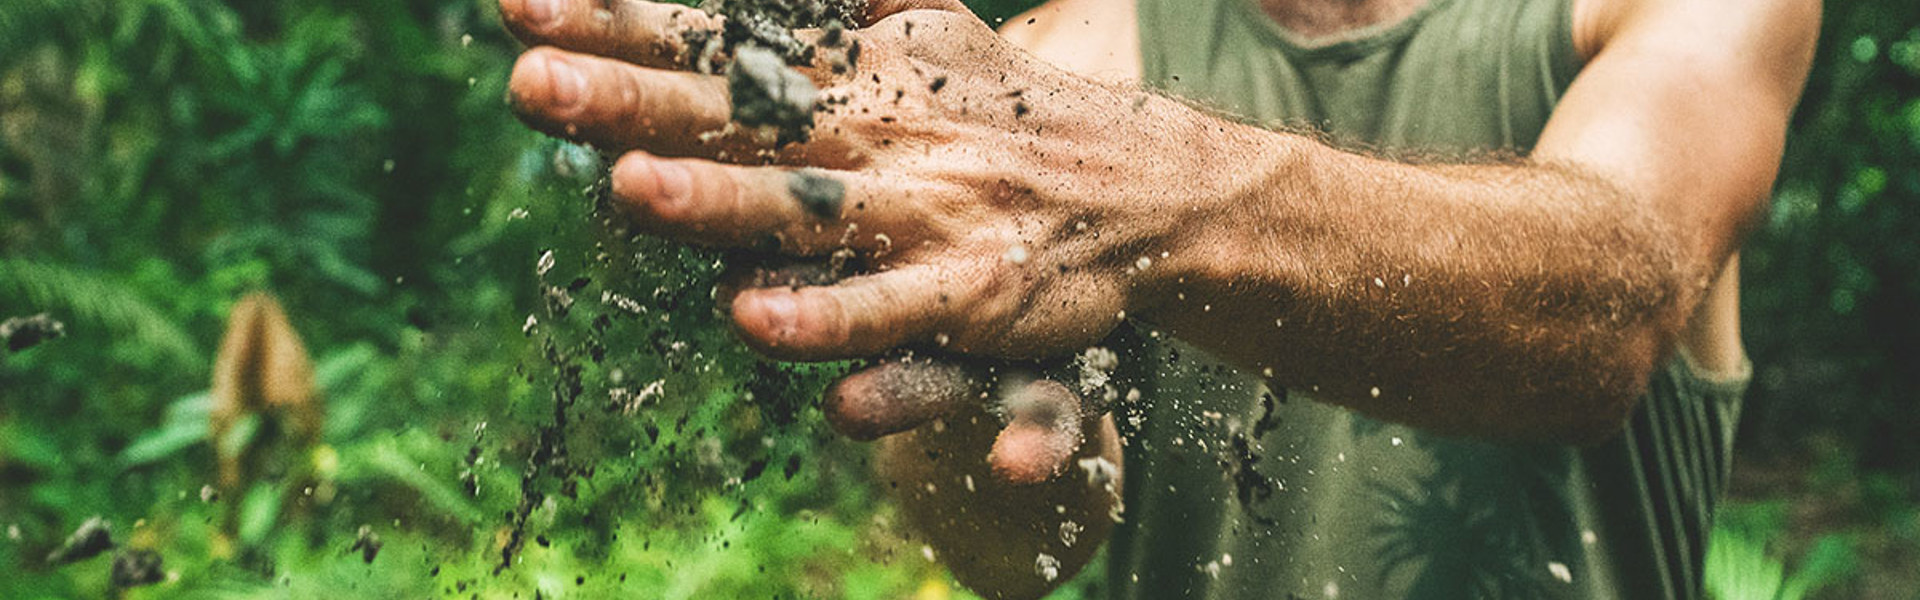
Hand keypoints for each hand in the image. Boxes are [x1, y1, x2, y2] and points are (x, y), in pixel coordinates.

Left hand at [502, 0, 1213, 479]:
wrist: (1150, 185)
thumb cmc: (1012, 115)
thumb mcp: (924, 33)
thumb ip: (842, 3)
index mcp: (852, 74)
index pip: (715, 43)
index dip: (615, 24)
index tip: (515, 4)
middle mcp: (877, 136)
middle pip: (738, 118)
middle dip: (630, 101)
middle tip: (530, 84)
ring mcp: (924, 214)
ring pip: (806, 213)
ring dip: (719, 203)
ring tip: (630, 192)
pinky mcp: (971, 292)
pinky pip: (891, 311)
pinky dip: (831, 318)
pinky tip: (758, 323)